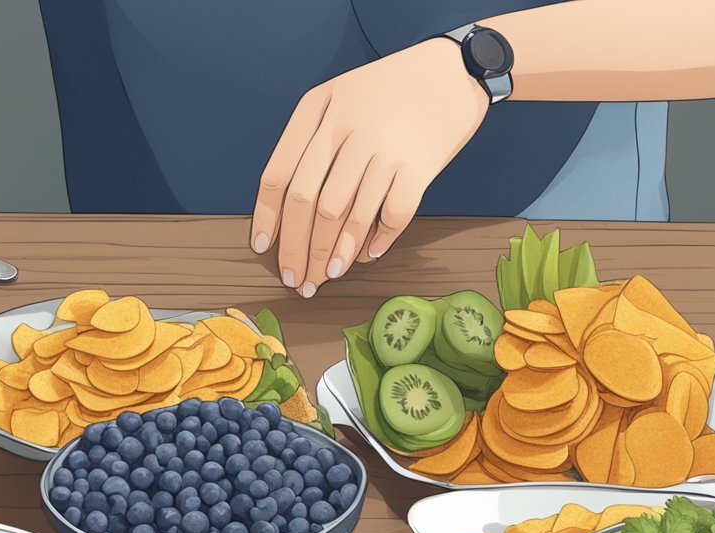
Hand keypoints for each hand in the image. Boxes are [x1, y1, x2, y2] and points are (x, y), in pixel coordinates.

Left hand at [251, 39, 489, 296]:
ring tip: (326, 276)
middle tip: (298, 279)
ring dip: (332, 254)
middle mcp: (347, 128)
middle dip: (298, 249)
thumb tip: (290, 215)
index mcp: (317, 109)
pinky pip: (393, 215)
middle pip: (308, 202)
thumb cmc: (386, 92)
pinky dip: (377, 241)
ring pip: (346, 215)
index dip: (267, 218)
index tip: (263, 249)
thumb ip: (311, 144)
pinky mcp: (420, 165)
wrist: (451, 70)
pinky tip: (367, 256)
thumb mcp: (337, 99)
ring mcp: (385, 147)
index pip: (279, 174)